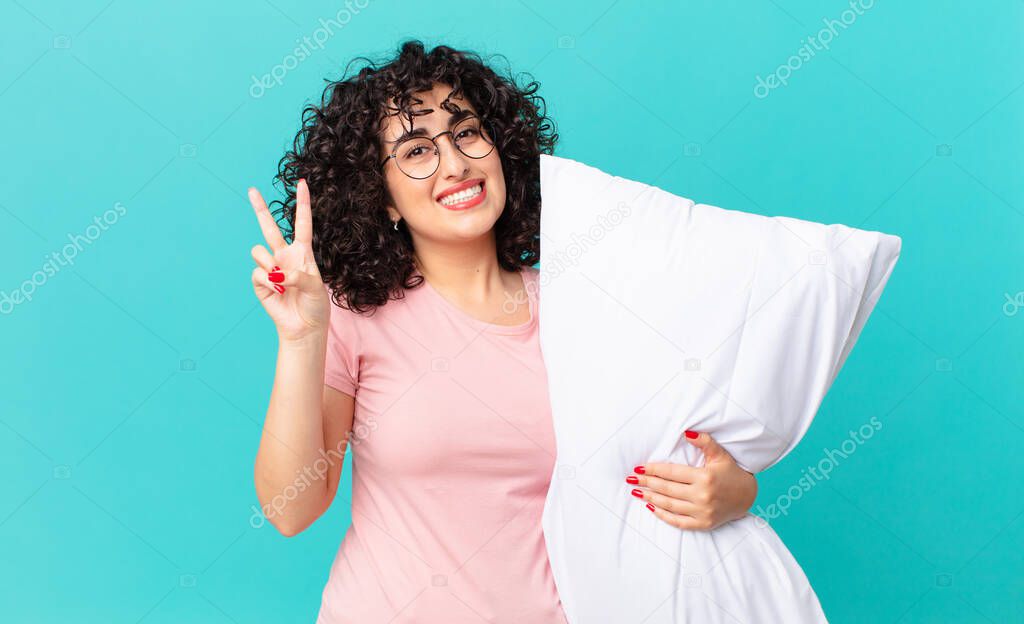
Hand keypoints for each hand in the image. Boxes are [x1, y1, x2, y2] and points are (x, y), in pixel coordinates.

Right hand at [248, 179, 329, 342]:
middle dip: (260, 208)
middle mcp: (284, 256)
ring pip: (258, 251)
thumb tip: (276, 272)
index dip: (302, 204)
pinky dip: (268, 281)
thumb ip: (298, 274)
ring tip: (282, 281)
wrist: (304, 327)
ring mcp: (271, 268)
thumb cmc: (314, 305)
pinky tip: (278, 291)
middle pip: (270, 227)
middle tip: (251, 190)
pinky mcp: (260, 282)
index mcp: (303, 253)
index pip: (302, 223)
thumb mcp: (314, 287)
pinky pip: (257, 272)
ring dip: (269, 264)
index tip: (302, 184)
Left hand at [627, 431, 756, 529]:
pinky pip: (678, 521)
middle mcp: (702, 496)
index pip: (672, 473)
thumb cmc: (731, 473)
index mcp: (705, 477)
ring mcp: (702, 512)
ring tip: (636, 491)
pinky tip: (651, 507)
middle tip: (631, 479)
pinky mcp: (703, 524)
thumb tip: (687, 432)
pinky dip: (663, 515)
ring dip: (650, 498)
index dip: (653, 470)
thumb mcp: (720, 454)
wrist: (748, 497)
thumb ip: (704, 442)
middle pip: (667, 489)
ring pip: (669, 505)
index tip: (639, 468)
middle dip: (647, 483)